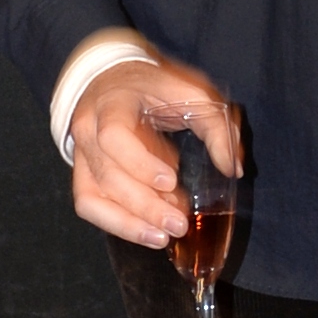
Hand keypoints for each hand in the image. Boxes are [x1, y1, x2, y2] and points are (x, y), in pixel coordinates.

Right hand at [70, 58, 240, 246]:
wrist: (113, 80)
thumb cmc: (155, 87)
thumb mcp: (192, 92)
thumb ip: (217, 126)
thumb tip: (234, 168)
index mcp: (113, 103)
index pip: (113, 135)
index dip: (139, 162)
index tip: (170, 180)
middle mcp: (89, 130)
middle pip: (108, 175)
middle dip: (145, 205)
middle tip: (178, 224)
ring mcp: (82, 155)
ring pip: (92, 197)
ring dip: (128, 223)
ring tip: (163, 238)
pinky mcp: (84, 173)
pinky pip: (89, 205)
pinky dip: (116, 225)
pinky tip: (147, 234)